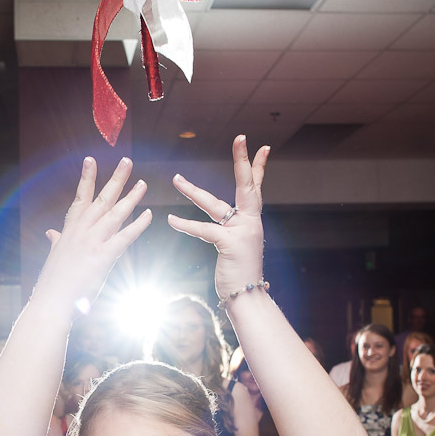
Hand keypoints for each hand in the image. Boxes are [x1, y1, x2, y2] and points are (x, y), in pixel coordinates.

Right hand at [35, 156, 151, 314]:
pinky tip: (148, 215)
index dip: (87, 178)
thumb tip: (51, 233)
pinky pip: (124, 237)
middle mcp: (80, 232)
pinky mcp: (102, 257)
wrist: (51, 303)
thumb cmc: (53, 283)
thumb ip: (56, 241)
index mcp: (69, 230)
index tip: (91, 160)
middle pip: (102, 199)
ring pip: (114, 214)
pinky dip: (137, 225)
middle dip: (115, 179)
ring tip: (143, 184)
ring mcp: (91, 243)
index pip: (81, 198)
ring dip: (131, 197)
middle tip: (127, 161)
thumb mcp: (54, 256)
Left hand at [168, 135, 269, 299]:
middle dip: (243, 160)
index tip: (263, 146)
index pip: (255, 186)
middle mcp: (250, 221)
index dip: (258, 166)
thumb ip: (231, 229)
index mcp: (251, 219)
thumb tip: (222, 221)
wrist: (248, 297)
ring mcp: (241, 232)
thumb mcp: (238, 246)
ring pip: (214, 205)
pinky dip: (185, 225)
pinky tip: (171, 220)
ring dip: (192, 191)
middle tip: (240, 138)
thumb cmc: (240, 273)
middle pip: (246, 184)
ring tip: (176, 179)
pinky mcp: (229, 243)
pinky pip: (203, 229)